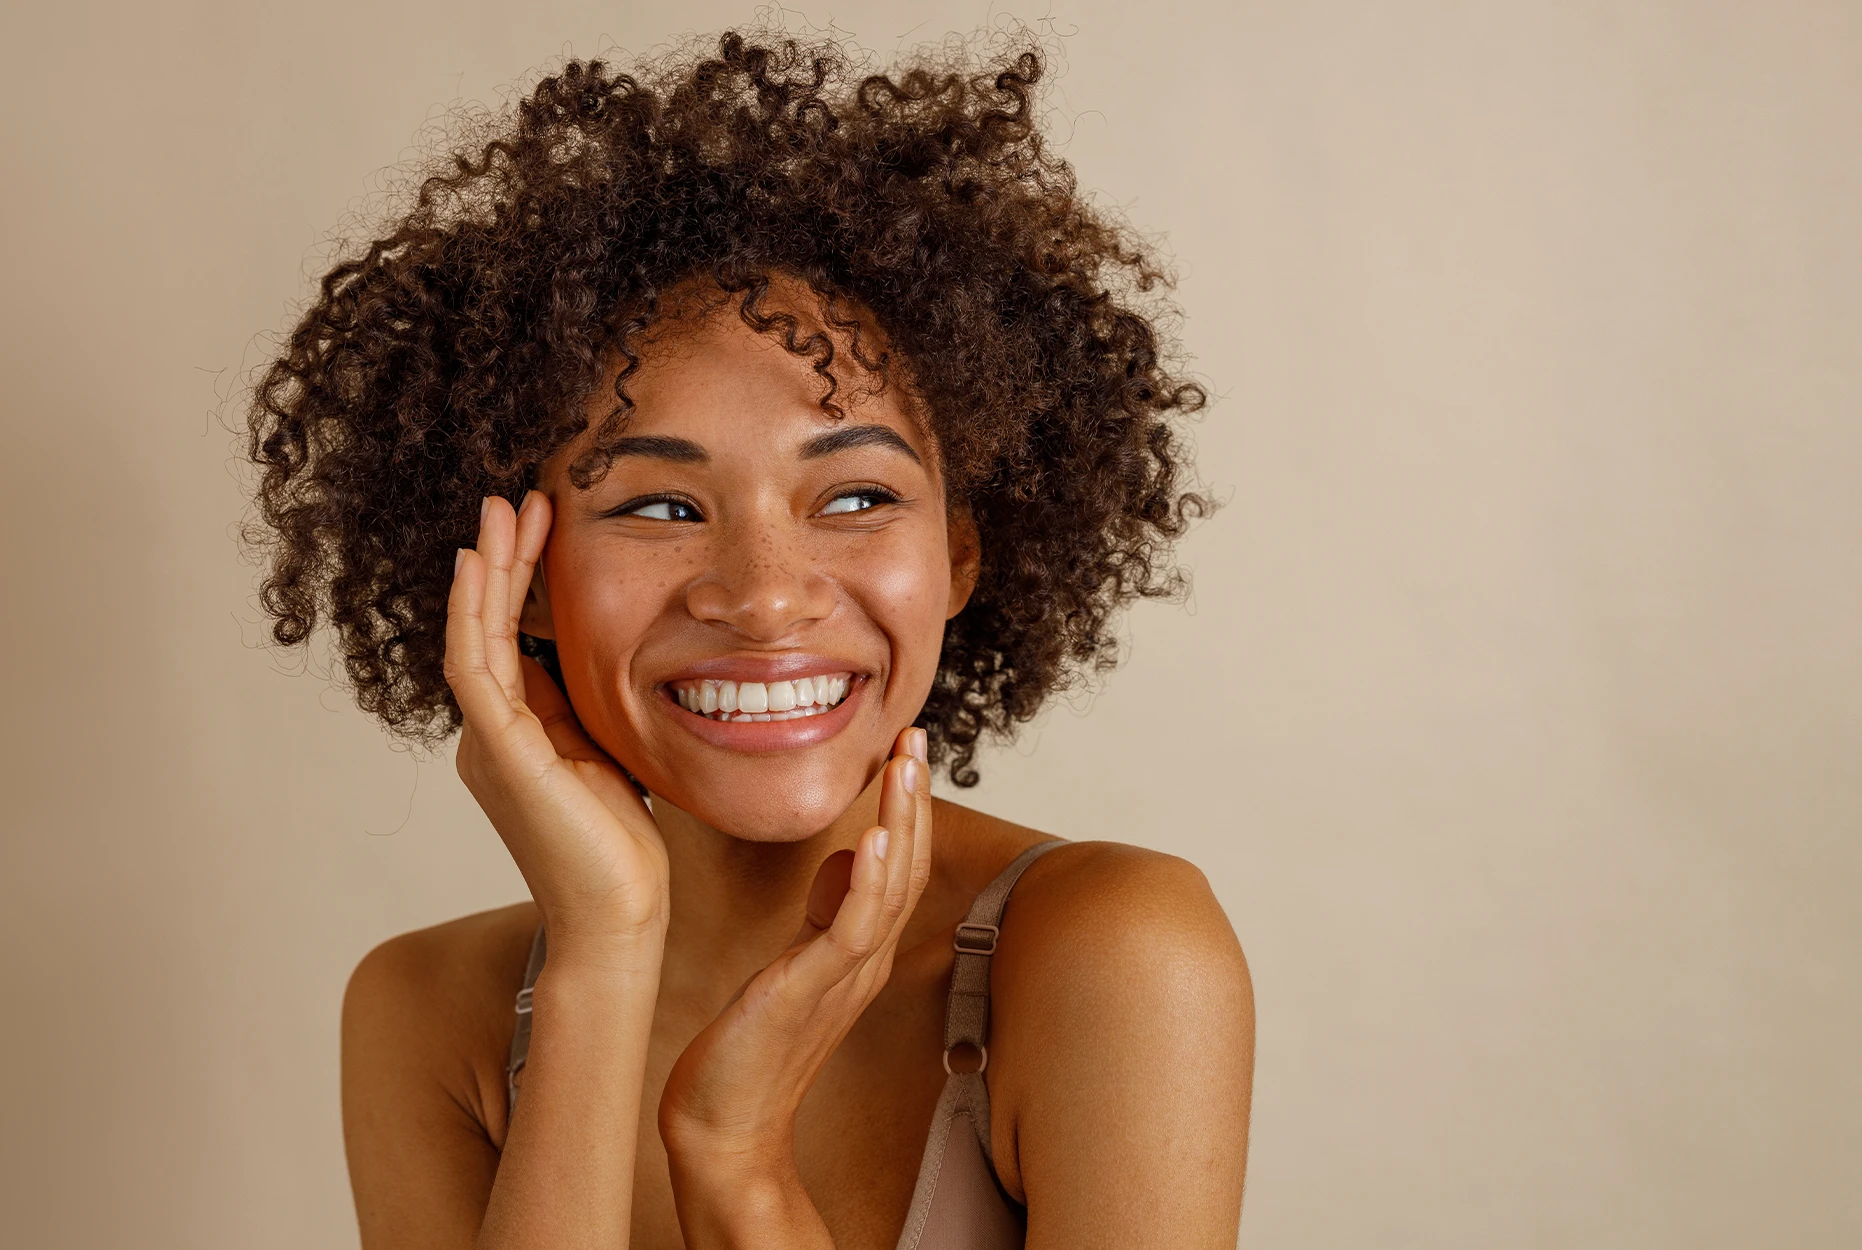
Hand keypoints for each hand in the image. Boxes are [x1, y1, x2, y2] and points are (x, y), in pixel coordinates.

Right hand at [444, 492, 669, 954]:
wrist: (620, 919)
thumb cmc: (622, 850)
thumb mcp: (610, 757)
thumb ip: (590, 712)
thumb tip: (604, 658)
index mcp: (517, 737)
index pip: (511, 639)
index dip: (523, 579)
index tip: (546, 523)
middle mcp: (491, 736)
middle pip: (485, 626)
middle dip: (502, 559)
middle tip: (518, 497)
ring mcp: (488, 743)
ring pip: (473, 635)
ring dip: (487, 569)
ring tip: (502, 510)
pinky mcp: (499, 752)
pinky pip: (474, 666)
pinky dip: (472, 611)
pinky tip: (479, 564)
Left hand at [656, 727, 934, 1240]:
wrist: (723, 1126)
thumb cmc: (749, 1049)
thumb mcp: (793, 964)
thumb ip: (824, 914)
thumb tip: (848, 859)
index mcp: (860, 951)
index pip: (900, 866)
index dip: (909, 807)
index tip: (907, 750)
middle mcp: (864, 961)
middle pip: (909, 867)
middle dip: (915, 798)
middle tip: (918, 736)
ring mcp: (843, 977)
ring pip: (891, 888)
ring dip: (902, 822)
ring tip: (906, 765)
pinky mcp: (810, 991)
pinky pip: (851, 930)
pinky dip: (869, 882)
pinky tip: (873, 838)